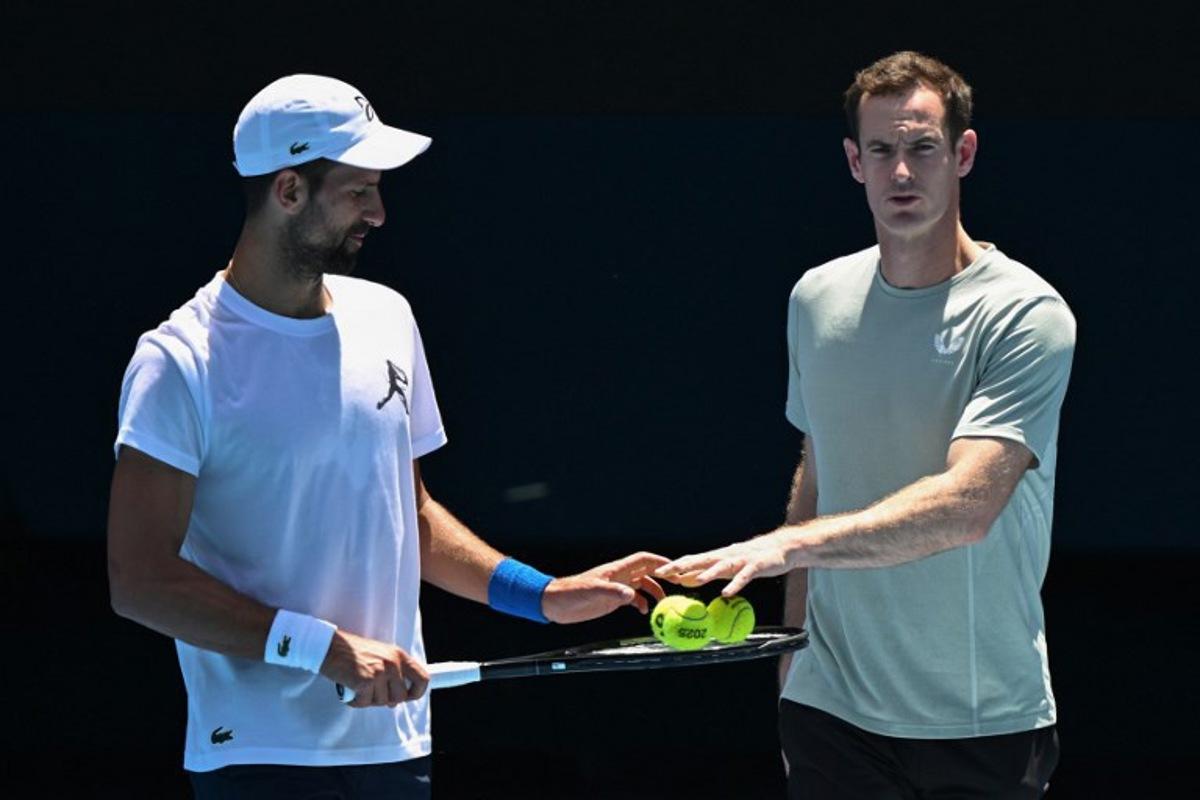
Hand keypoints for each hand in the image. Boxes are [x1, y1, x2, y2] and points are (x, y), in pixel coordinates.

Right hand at [319, 629, 429, 707]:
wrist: (330, 646)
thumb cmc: (352, 652)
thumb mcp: (380, 656)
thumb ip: (392, 674)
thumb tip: (396, 701)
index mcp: (399, 655)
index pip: (422, 678)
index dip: (417, 693)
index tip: (408, 698)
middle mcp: (392, 663)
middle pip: (401, 697)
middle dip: (386, 699)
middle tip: (371, 691)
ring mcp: (380, 672)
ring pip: (382, 702)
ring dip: (368, 699)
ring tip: (358, 685)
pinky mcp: (365, 681)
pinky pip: (365, 703)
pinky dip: (355, 701)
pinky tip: (350, 689)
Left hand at [542, 551, 669, 623]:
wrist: (556, 603)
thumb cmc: (571, 593)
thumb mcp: (592, 592)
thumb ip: (613, 592)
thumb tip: (633, 595)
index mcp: (616, 570)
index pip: (642, 560)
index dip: (659, 561)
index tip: (675, 568)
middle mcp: (619, 577)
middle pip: (646, 571)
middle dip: (662, 576)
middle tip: (677, 585)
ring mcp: (616, 588)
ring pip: (641, 585)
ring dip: (653, 592)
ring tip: (663, 603)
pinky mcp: (612, 599)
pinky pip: (632, 598)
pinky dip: (641, 603)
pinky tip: (644, 613)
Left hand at [654, 533, 791, 595]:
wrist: (781, 547)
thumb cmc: (750, 559)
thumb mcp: (725, 566)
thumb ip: (706, 573)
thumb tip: (683, 580)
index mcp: (716, 557)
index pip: (691, 560)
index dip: (673, 565)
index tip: (655, 571)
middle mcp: (725, 556)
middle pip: (700, 560)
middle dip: (680, 566)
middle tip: (663, 573)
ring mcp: (740, 559)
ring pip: (721, 566)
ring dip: (707, 573)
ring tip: (694, 581)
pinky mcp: (755, 566)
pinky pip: (744, 577)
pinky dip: (734, 584)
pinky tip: (726, 593)